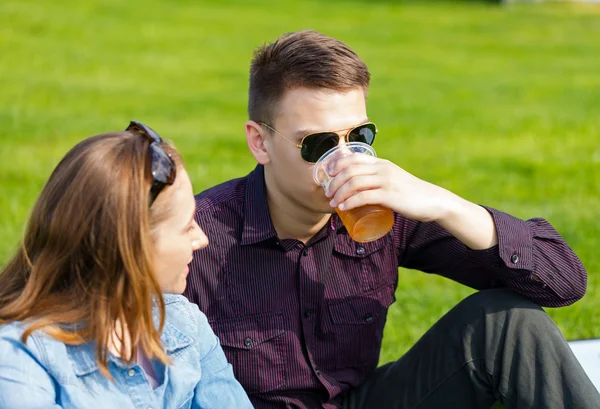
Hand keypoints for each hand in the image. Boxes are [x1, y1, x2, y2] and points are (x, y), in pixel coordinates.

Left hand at [325, 154, 453, 222]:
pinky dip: (350, 202)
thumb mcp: (393, 178)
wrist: (432, 201)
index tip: (328, 175)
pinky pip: (364, 196)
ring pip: (354, 183)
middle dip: (334, 182)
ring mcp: (386, 181)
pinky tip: (343, 207)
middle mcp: (383, 169)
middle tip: (328, 194)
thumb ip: (380, 178)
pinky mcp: (390, 196)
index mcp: (382, 163)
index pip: (354, 158)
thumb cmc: (410, 193)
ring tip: (333, 203)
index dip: (337, 164)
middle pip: (350, 170)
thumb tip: (361, 187)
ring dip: (339, 193)